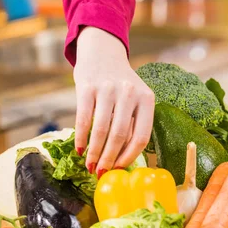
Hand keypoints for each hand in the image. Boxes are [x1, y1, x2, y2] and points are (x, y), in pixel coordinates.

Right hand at [74, 27, 154, 176]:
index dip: (129, 157)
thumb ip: (133, 123)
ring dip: (94, 152)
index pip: (141, 136)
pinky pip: (84, 119)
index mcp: (147, 99)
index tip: (119, 169)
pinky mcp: (87, 87)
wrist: (103, 54)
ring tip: (90, 165)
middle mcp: (130, 93)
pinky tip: (80, 149)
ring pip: (101, 129)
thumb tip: (122, 158)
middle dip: (109, 159)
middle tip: (101, 173)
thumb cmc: (121, 85)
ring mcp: (108, 89)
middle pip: (120, 135)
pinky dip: (81, 138)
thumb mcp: (136, 99)